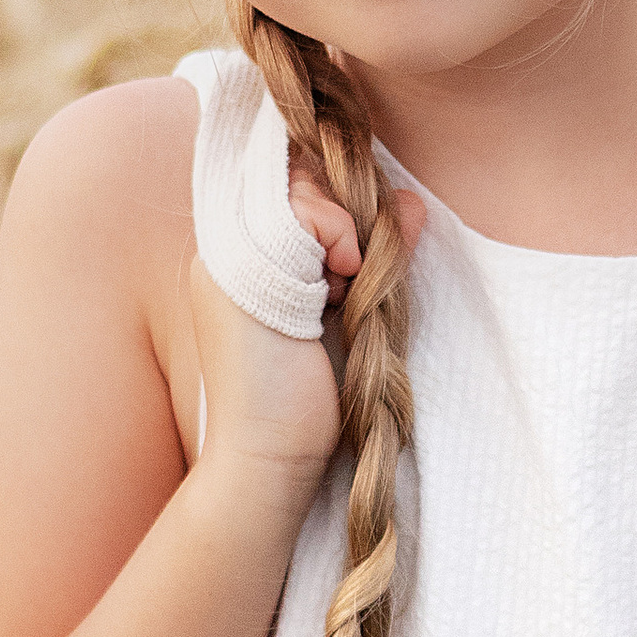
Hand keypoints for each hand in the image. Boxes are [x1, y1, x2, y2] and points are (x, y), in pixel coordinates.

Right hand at [185, 171, 423, 489]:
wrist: (268, 457)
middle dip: (342, 214)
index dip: (334, 207)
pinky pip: (309, 213)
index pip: (292, 187)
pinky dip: (339, 238)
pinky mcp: (245, 264)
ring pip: (304, 188)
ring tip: (342, 287)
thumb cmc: (303, 403)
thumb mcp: (346, 311)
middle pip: (298, 178)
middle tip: (350, 275)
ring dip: (342, 229)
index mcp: (238, 256)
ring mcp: (229, 253)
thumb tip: (411, 203)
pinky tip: (340, 285)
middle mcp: (225, 246)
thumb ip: (370, 254)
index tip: (351, 261)